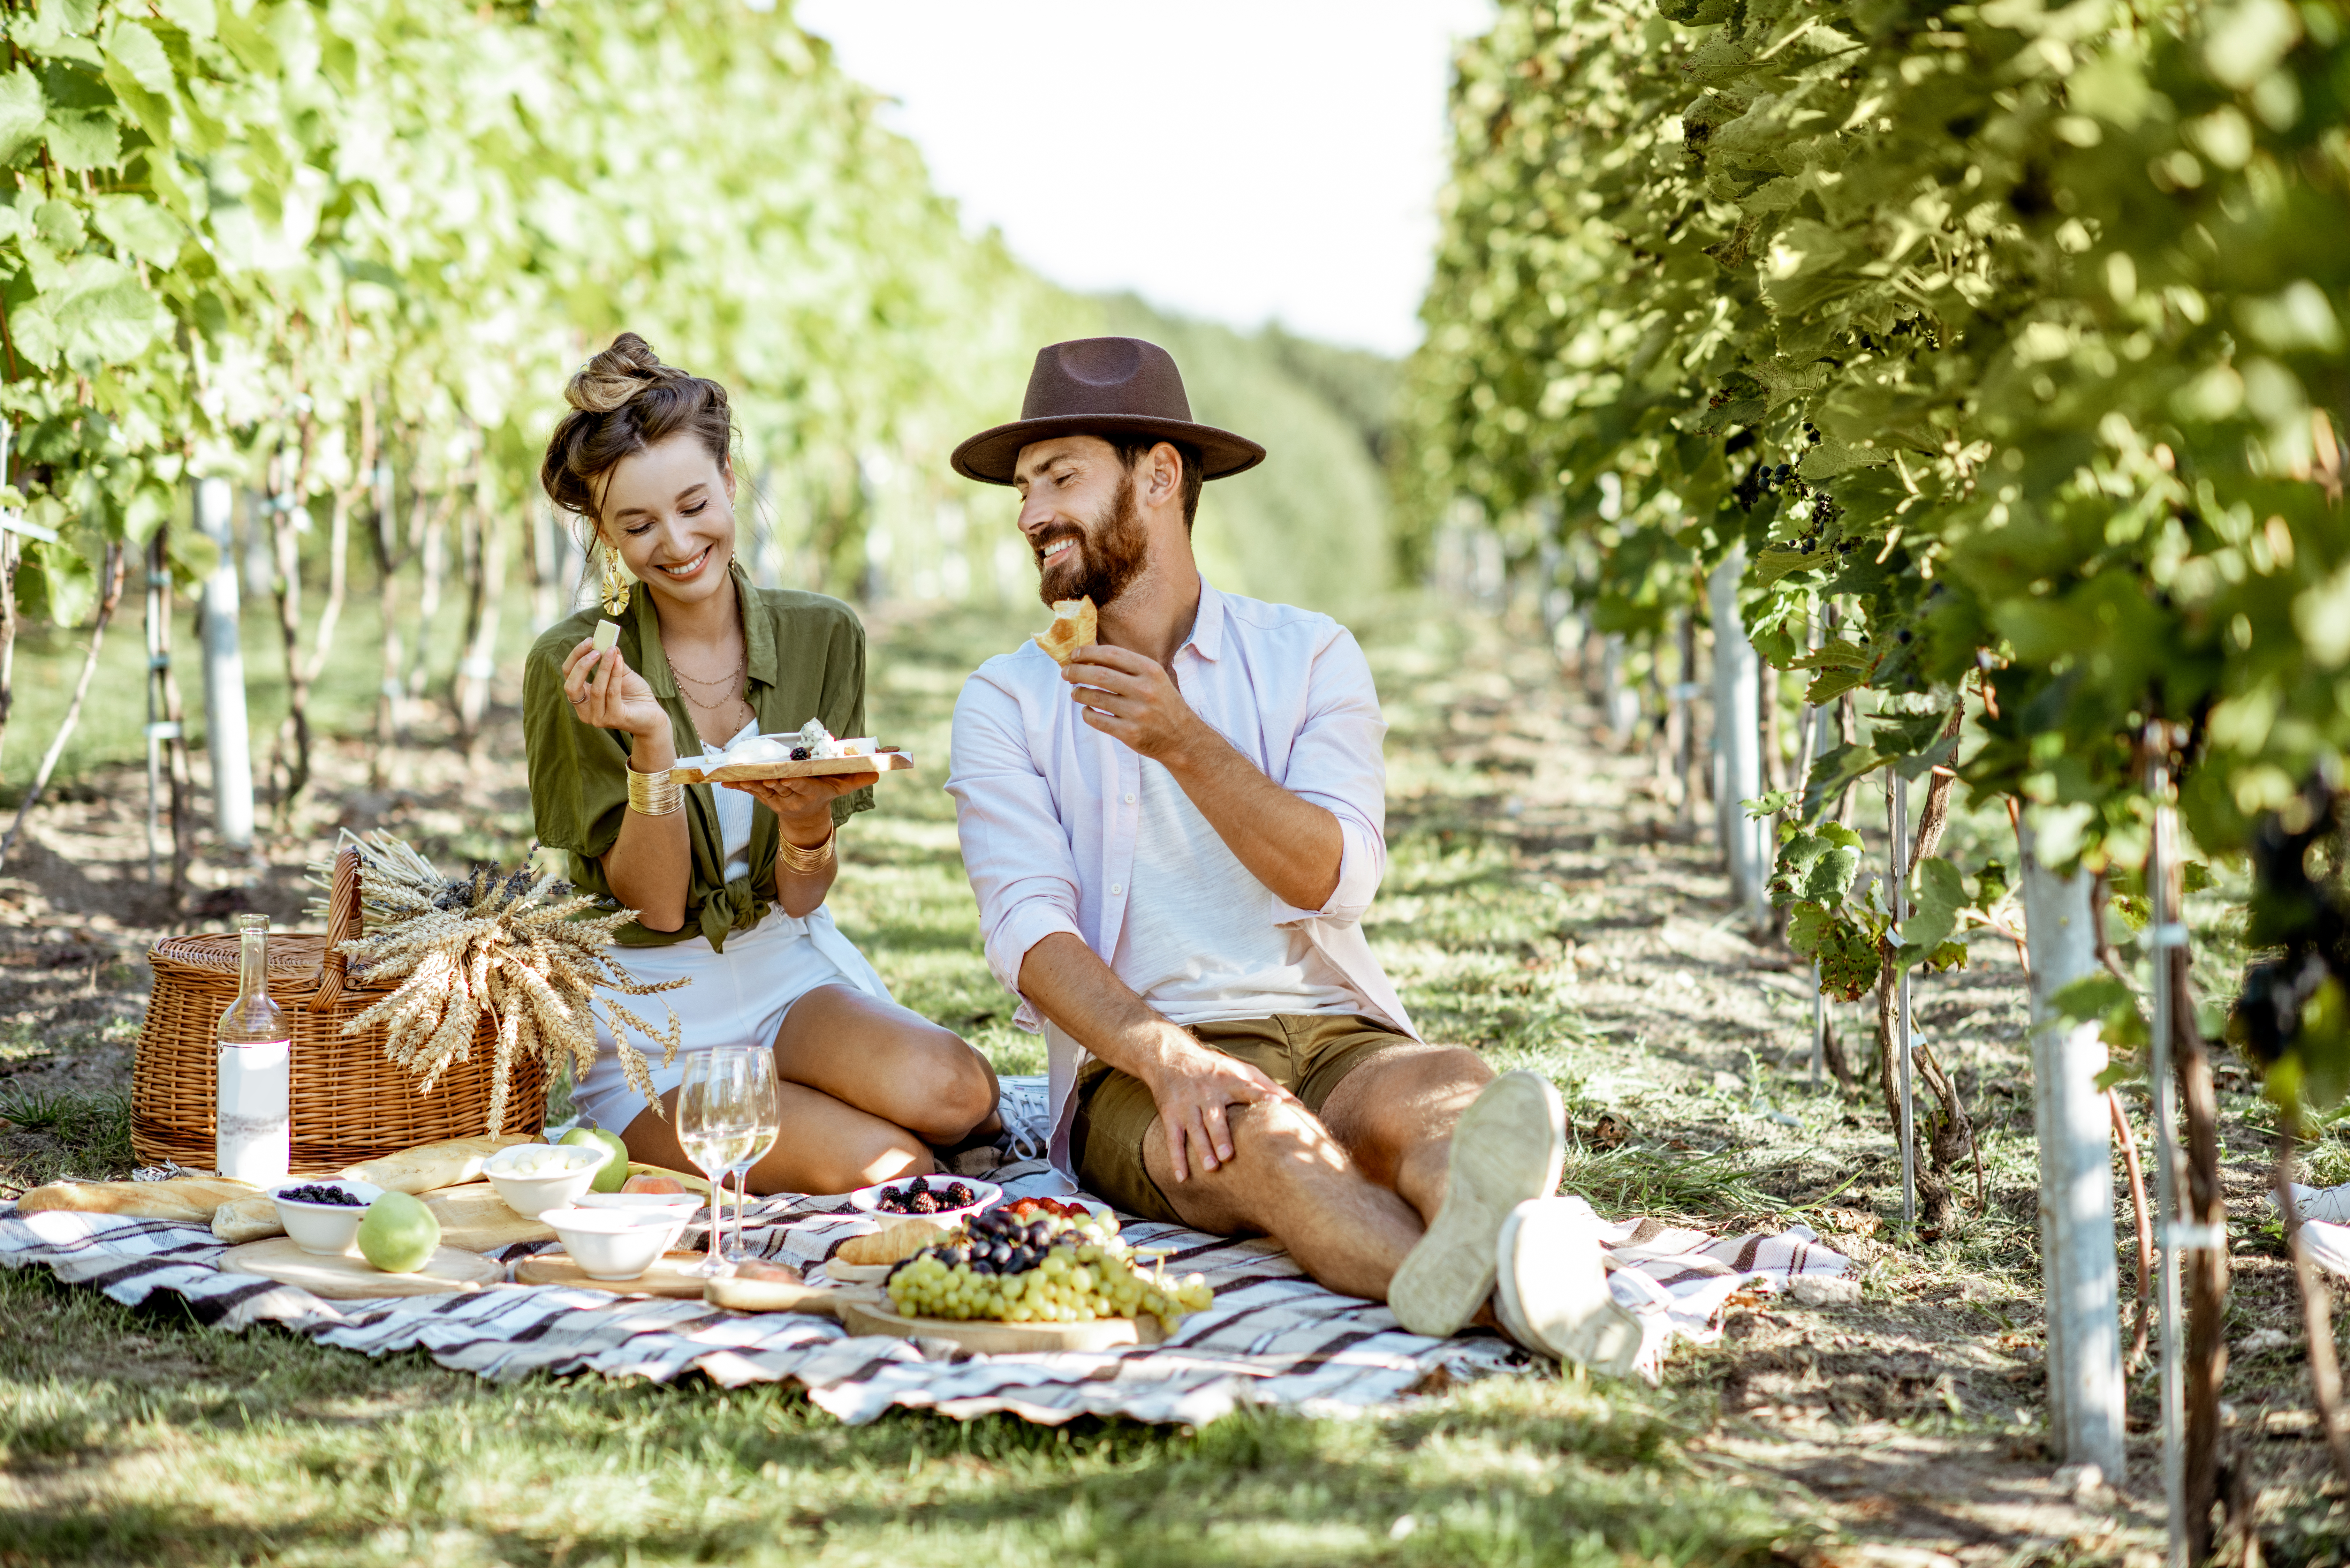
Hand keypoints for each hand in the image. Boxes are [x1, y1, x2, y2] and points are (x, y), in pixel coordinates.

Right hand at [560, 638, 668, 751]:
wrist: (653, 716)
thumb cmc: (635, 695)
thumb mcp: (621, 674)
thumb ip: (612, 660)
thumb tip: (607, 642)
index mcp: (582, 699)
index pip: (569, 676)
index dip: (575, 657)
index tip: (588, 641)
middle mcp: (585, 711)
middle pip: (572, 686)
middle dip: (582, 664)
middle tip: (596, 648)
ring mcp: (598, 717)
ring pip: (596, 688)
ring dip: (603, 666)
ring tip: (612, 650)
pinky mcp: (614, 718)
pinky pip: (612, 693)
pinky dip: (615, 675)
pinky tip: (620, 661)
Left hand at [724, 771, 877, 848]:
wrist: (807, 820)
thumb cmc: (826, 795)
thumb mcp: (843, 788)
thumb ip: (859, 778)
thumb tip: (881, 771)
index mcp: (811, 791)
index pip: (802, 785)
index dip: (792, 782)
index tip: (784, 777)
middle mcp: (793, 797)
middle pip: (779, 785)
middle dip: (767, 779)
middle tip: (757, 772)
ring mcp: (778, 799)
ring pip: (762, 789)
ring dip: (747, 782)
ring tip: (732, 774)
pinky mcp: (766, 799)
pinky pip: (750, 791)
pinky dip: (738, 786)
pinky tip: (723, 781)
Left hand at [1062, 644, 1205, 763]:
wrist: (1183, 738)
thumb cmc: (1164, 704)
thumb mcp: (1155, 679)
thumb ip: (1129, 667)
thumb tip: (1092, 656)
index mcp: (1151, 671)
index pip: (1111, 654)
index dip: (1088, 652)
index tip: (1074, 655)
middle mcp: (1144, 690)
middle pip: (1099, 675)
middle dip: (1076, 672)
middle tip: (1066, 673)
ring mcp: (1137, 713)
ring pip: (1095, 698)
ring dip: (1079, 693)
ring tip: (1075, 692)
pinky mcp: (1129, 733)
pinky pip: (1097, 720)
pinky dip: (1087, 714)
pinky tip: (1087, 711)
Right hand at [1143, 1028, 1291, 1181]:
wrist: (1171, 1056)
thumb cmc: (1215, 1069)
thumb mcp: (1241, 1070)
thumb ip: (1268, 1088)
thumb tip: (1299, 1106)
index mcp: (1229, 1081)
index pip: (1247, 1088)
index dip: (1262, 1094)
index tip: (1276, 1104)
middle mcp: (1207, 1093)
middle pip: (1214, 1116)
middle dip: (1220, 1136)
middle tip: (1228, 1155)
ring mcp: (1187, 1104)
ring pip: (1194, 1128)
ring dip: (1201, 1149)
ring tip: (1211, 1168)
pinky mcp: (1170, 1114)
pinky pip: (1172, 1138)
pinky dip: (1176, 1158)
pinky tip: (1182, 1178)